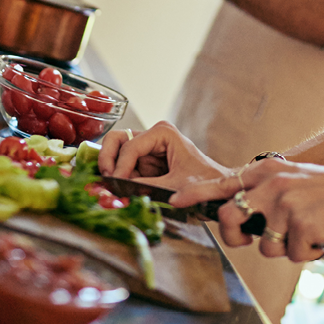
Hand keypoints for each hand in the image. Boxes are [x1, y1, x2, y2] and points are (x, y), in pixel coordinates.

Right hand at [98, 120, 229, 187]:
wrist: (218, 190)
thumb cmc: (205, 183)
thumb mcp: (177, 185)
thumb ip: (148, 186)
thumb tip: (121, 189)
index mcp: (163, 133)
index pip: (131, 146)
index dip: (120, 165)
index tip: (115, 183)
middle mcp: (152, 136)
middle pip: (118, 139)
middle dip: (108, 157)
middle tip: (105, 177)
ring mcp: (147, 149)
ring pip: (117, 151)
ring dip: (110, 167)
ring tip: (110, 184)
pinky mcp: (145, 163)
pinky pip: (124, 166)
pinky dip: (117, 176)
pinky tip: (116, 188)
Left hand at [172, 160, 323, 262]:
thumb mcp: (296, 180)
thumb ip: (268, 193)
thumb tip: (242, 217)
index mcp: (268, 170)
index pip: (224, 183)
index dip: (197, 194)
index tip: (174, 201)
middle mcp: (270, 183)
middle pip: (232, 220)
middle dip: (239, 238)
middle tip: (263, 238)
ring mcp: (284, 204)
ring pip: (265, 246)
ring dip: (287, 247)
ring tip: (310, 229)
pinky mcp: (300, 224)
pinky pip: (292, 254)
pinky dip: (309, 252)